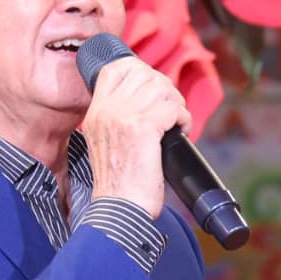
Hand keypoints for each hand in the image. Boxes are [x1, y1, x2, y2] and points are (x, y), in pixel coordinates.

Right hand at [81, 58, 189, 219]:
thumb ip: (118, 118)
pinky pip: (173, 108)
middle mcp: (106, 111)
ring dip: (176, 104)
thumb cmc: (120, 184)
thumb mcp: (106, 143)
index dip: (141, 71)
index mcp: (96, 113)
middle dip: (165, 88)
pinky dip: (184, 119)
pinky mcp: (143, 128)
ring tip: (176, 123)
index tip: (155, 92)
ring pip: (161, 88)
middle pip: (143, 73)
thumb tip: (149, 99)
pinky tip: (181, 133)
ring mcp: (123, 117)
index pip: (115, 68)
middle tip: (171, 111)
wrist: (120, 211)